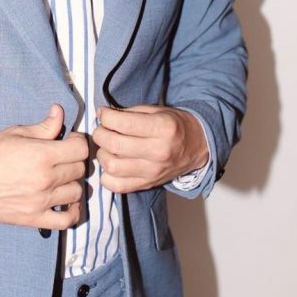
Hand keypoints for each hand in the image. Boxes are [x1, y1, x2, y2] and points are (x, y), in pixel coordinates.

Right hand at [0, 104, 88, 228]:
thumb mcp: (16, 133)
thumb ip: (43, 126)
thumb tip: (59, 112)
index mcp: (42, 155)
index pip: (80, 150)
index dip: (79, 142)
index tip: (71, 141)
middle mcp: (45, 179)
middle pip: (79, 170)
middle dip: (74, 160)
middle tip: (63, 158)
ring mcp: (41, 201)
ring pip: (76, 192)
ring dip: (72, 183)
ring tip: (61, 178)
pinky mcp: (35, 218)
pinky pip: (66, 220)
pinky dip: (73, 212)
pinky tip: (66, 202)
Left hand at [91, 105, 208, 193]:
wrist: (197, 146)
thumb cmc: (174, 125)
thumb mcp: (156, 110)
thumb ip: (129, 112)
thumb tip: (103, 116)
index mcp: (163, 128)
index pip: (123, 124)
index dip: (105, 116)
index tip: (103, 114)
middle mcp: (158, 152)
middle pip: (114, 145)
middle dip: (100, 133)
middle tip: (102, 129)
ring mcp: (153, 172)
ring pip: (112, 166)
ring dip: (102, 154)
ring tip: (107, 146)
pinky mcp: (148, 185)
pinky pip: (117, 186)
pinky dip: (107, 175)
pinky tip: (112, 163)